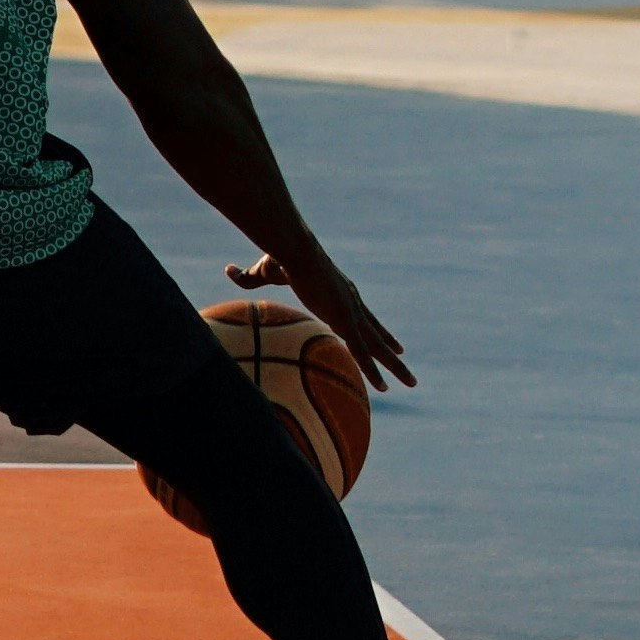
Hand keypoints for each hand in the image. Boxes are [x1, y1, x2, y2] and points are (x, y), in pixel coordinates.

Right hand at [231, 241, 412, 393]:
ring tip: (412, 382)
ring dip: (394, 365)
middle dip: (389, 347)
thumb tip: (228, 271)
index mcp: (339, 292)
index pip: (361, 314)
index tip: (387, 336)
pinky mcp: (345, 321)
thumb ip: (249, 277)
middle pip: (375, 331)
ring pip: (377, 346)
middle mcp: (351, 303)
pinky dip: (372, 371)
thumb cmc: (281, 257)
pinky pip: (361, 353)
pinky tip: (383, 387)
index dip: (374, 326)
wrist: (294, 252)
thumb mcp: (264, 270)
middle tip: (403, 358)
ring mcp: (351, 313)